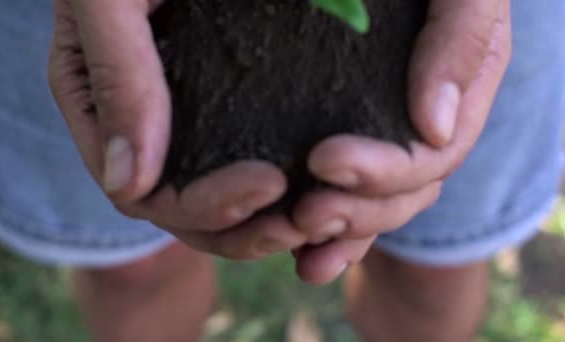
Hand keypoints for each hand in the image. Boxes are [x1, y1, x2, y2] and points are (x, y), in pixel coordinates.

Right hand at [48, 0, 305, 258]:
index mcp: (103, 108)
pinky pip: (251, 174)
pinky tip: (326, 195)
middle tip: (306, 221)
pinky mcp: (228, 115)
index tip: (269, 185)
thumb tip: (128, 184)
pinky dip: (286, 197)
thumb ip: (115, 79)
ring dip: (269, 225)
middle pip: (184, 212)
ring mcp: (185, 126)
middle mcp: (143, 127)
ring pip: (220, 207)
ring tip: (320, 218)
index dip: (202, 207)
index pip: (143, 191)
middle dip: (243, 228)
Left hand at [292, 0, 512, 283]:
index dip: (383, 171)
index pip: (431, 155)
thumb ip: (460, 41)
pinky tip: (302, 258)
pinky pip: (347, 197)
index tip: (323, 159)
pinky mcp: (347, 142)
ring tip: (302, 253)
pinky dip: (328, 234)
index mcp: (455, 94)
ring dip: (340, 236)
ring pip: (375, 207)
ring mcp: (385, 138)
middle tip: (305, 214)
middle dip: (356, 212)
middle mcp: (422, 125)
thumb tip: (434, 127)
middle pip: (404, 194)